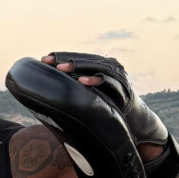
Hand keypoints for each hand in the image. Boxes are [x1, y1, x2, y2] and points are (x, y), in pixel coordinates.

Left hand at [42, 52, 169, 152]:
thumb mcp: (93, 93)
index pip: (79, 57)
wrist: (135, 121)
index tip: (43, 59)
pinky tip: (82, 82)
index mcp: (102, 65)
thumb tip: (50, 86)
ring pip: (96, 67)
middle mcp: (111, 67)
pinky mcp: (123, 89)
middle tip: (49, 62)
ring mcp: (119, 76)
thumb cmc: (109, 106)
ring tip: (62, 68)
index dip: (62, 56)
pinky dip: (95, 80)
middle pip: (86, 59)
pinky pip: (108, 83)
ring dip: (78, 67)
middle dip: (66, 59)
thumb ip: (78, 85)